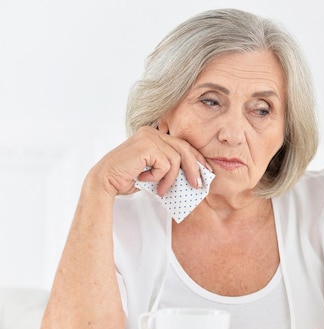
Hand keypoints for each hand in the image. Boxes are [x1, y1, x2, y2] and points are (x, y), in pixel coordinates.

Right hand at [91, 124, 209, 196]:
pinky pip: (166, 165)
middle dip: (194, 168)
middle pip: (184, 148)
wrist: (105, 181)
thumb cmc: (127, 177)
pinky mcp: (147, 146)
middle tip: (197, 184)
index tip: (206, 171)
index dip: (196, 158)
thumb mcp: (154, 170)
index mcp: (154, 135)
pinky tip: (145, 179)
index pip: (182, 144)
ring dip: (170, 179)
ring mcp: (149, 137)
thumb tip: (193, 174)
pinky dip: (159, 177)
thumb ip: (170, 167)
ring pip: (176, 159)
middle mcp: (152, 132)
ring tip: (161, 189)